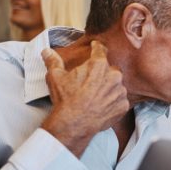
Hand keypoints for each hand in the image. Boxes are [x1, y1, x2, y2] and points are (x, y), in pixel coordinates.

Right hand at [41, 41, 129, 156]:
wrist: (74, 123)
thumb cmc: (65, 98)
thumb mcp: (55, 76)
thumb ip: (53, 61)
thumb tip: (47, 51)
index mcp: (99, 65)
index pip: (100, 50)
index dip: (97, 47)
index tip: (96, 46)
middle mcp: (114, 76)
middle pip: (110, 69)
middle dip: (102, 73)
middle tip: (91, 81)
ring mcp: (120, 91)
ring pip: (117, 85)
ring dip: (109, 88)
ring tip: (96, 96)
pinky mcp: (123, 105)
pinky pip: (120, 100)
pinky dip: (113, 102)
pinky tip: (102, 106)